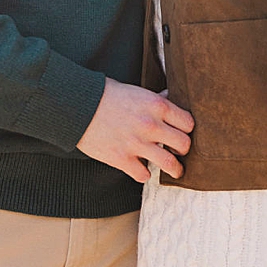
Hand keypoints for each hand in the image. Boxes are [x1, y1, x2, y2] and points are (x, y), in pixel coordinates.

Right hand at [76, 78, 192, 183]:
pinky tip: (142, 169)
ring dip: (175, 169)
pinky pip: (143, 175)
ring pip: (169, 164)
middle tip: (180, 151)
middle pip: (184, 144)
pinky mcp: (121, 159)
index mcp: (157, 106)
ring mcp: (137, 144)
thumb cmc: (106, 95)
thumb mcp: (136, 91)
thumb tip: (170, 97)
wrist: (78, 106)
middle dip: (183, 149)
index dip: (187, 129)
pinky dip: (144, 174)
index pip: (188, 123)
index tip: (183, 132)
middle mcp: (151, 126)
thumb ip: (155, 98)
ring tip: (175, 171)